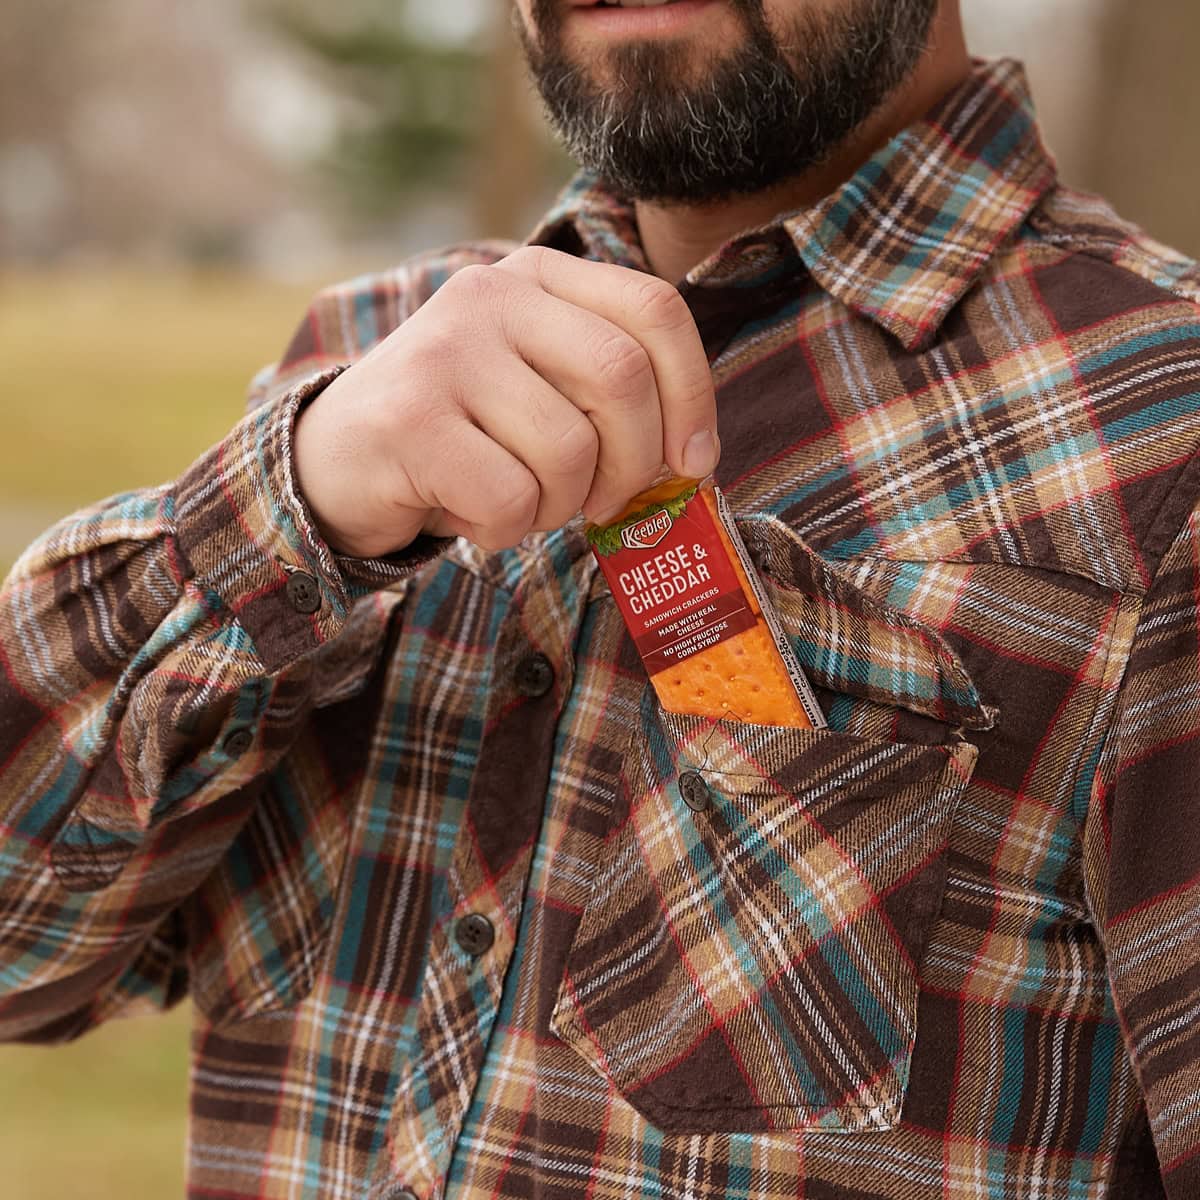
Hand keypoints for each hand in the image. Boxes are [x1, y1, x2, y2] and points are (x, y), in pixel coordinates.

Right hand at [291, 246, 719, 557]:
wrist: (336, 462)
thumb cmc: (463, 435)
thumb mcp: (539, 388)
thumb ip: (607, 395)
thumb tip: (690, 457)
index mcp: (537, 277)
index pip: (655, 311)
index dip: (693, 395)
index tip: (691, 464)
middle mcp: (491, 295)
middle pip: (622, 377)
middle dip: (633, 466)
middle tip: (604, 505)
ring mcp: (445, 351)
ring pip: (568, 450)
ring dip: (557, 506)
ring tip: (514, 500)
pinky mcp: (411, 418)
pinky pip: (510, 498)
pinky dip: (504, 530)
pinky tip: (467, 513)